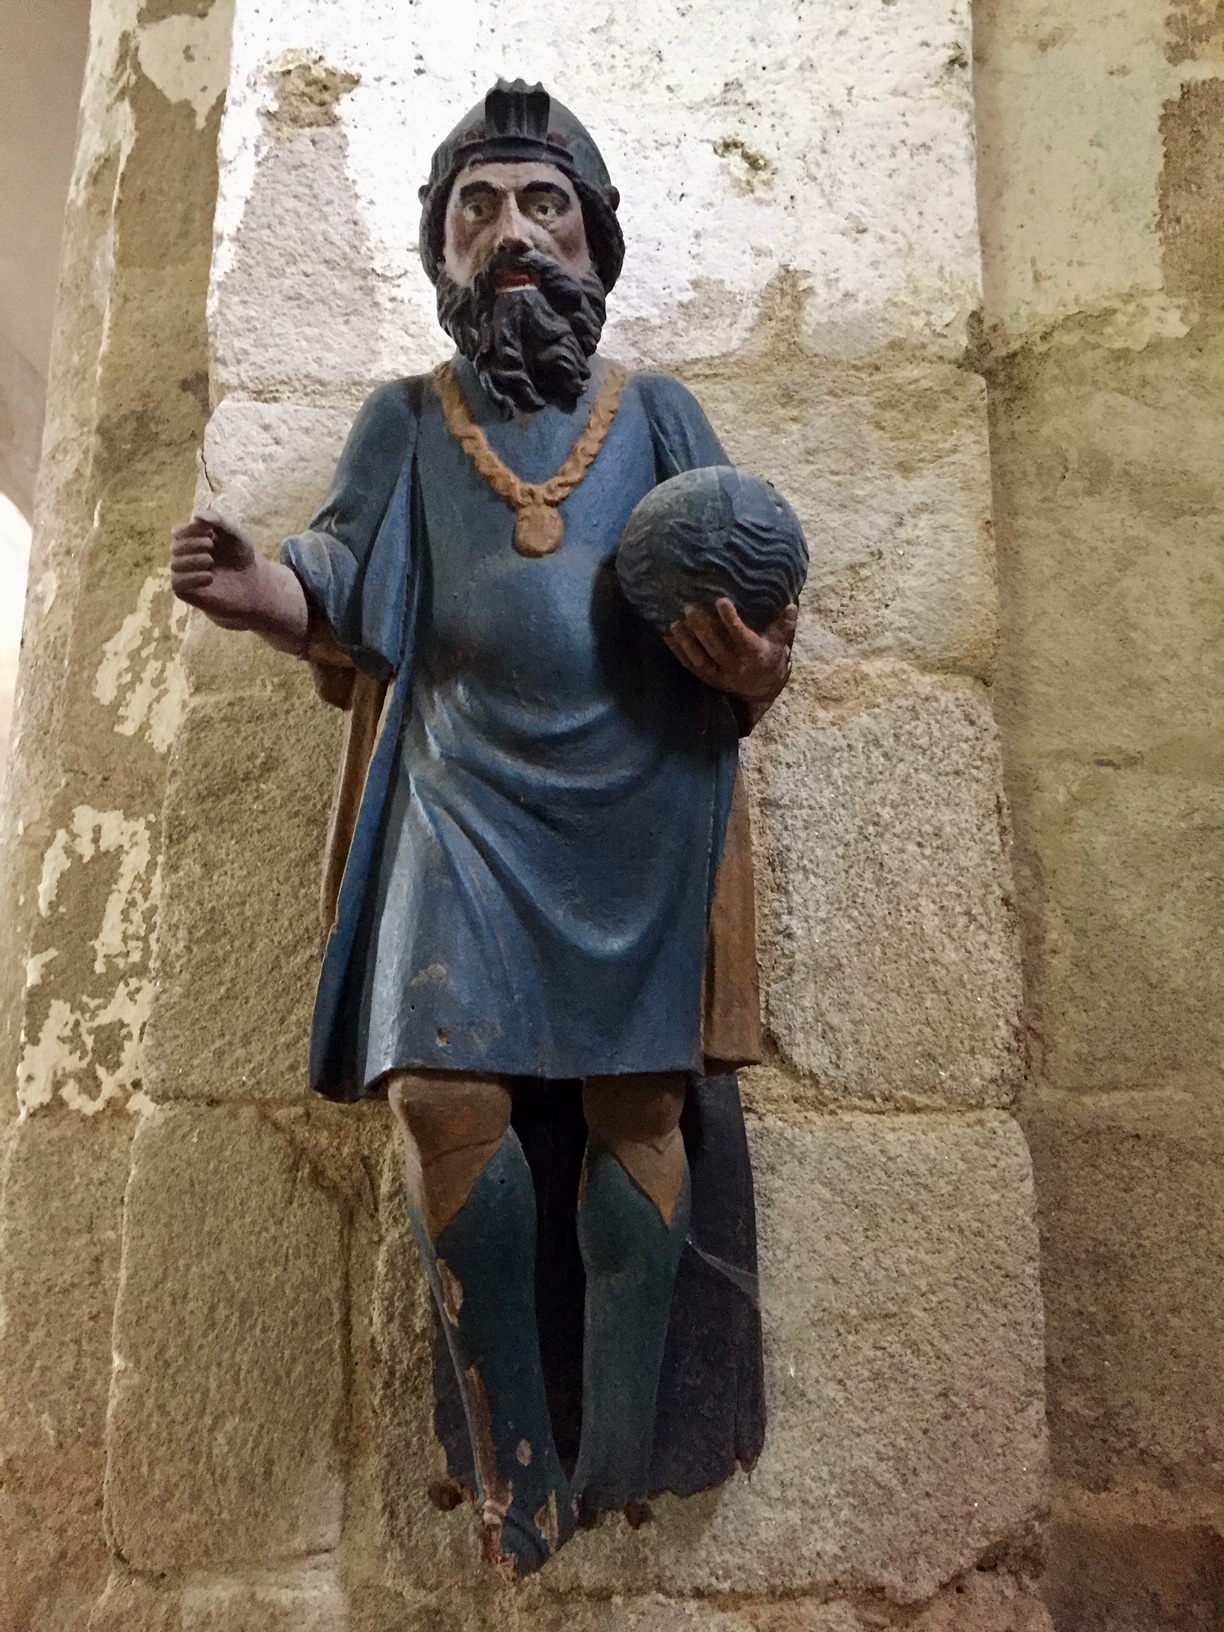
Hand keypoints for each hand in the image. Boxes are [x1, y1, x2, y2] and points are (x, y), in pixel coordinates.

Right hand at [170, 508, 308, 652]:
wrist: (252, 585)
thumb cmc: (241, 558)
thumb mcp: (235, 535)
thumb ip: (219, 522)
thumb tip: (196, 516)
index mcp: (191, 541)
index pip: (178, 532)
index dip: (190, 530)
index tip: (210, 532)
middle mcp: (185, 557)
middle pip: (175, 546)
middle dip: (192, 543)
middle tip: (211, 545)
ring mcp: (185, 575)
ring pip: (175, 564)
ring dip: (192, 560)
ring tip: (210, 561)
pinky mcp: (187, 593)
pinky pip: (177, 583)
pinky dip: (191, 578)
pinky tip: (209, 577)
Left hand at [664, 598, 796, 701]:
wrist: (761, 688)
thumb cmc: (769, 656)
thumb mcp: (780, 642)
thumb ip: (785, 625)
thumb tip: (792, 605)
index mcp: (755, 656)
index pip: (742, 637)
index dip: (731, 620)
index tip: (721, 601)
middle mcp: (737, 668)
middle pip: (717, 649)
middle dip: (702, 629)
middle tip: (690, 608)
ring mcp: (721, 676)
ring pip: (701, 660)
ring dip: (686, 641)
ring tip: (675, 623)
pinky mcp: (708, 679)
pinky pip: (691, 667)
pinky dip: (678, 652)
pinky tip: (668, 637)